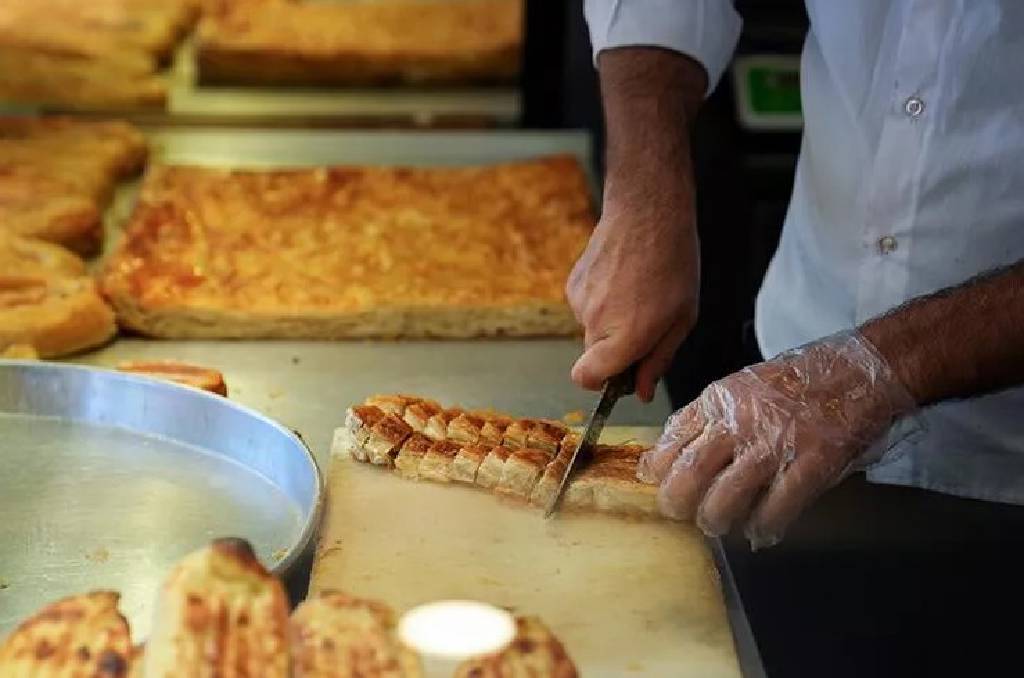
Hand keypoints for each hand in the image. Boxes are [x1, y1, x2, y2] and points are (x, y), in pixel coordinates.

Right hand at [566, 172, 698, 402]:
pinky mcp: (572, 283)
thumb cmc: (673, 263)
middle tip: (644, 322)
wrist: (647, 212)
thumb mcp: (682, 318)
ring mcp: (580, 301)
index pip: (587, 379)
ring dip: (610, 321)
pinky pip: (585, 306)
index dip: (600, 383)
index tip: (620, 373)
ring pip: (591, 329)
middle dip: (615, 349)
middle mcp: (596, 322)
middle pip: (594, 356)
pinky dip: (601, 301)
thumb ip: (659, 359)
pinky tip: (621, 279)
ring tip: (636, 292)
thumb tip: (642, 391)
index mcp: (626, 336)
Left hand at [639, 332, 917, 547]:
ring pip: (724, 499)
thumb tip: (672, 456)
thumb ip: (710, 417)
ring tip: (718, 524)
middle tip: (681, 513)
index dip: (657, 469)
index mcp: (720, 399)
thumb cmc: (801, 380)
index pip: (671, 439)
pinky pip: (775, 509)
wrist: (861, 370)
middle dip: (677, 503)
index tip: (654, 483)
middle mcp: (740, 421)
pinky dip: (764, 528)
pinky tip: (762, 531)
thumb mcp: (742, 386)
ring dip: (716, 520)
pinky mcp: (811, 464)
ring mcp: (775, 444)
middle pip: (688, 475)